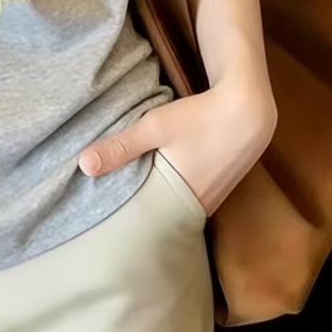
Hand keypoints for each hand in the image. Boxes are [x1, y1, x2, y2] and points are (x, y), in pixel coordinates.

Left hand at [77, 82, 276, 216]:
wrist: (249, 108)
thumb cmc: (202, 117)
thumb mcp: (156, 126)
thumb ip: (121, 146)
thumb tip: (82, 165)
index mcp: (181, 201)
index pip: (145, 223)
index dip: (124, 221)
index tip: (100, 220)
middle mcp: (198, 208)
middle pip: (160, 217)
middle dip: (137, 213)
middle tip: (107, 212)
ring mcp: (211, 199)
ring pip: (174, 207)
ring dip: (155, 201)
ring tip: (127, 198)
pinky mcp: (217, 187)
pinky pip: (187, 197)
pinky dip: (171, 191)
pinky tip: (158, 180)